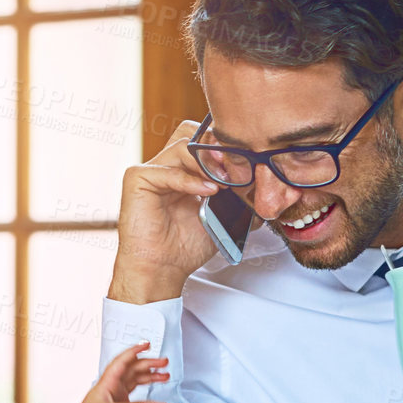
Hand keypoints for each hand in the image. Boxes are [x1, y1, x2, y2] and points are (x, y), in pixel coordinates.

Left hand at [22, 342, 168, 402]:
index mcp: (107, 384)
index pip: (122, 362)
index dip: (134, 351)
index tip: (147, 345)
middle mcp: (112, 390)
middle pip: (133, 370)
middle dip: (148, 364)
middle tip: (163, 362)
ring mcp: (116, 401)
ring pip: (136, 383)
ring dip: (150, 378)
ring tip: (164, 376)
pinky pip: (138, 401)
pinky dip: (148, 399)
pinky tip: (155, 401)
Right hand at [109, 121, 232, 304]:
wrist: (162, 269)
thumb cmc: (185, 246)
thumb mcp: (221, 215)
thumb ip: (238, 196)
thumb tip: (265, 185)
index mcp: (184, 170)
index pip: (204, 140)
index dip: (224, 148)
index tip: (246, 164)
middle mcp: (167, 165)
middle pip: (192, 133)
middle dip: (215, 149)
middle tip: (235, 168)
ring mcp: (151, 170)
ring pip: (182, 146)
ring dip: (207, 163)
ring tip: (223, 183)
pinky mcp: (137, 179)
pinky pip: (167, 170)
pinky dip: (190, 180)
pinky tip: (207, 192)